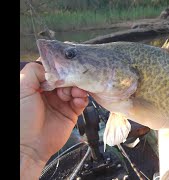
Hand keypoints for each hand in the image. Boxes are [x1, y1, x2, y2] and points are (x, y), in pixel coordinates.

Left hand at [20, 62, 87, 176]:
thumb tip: (52, 67)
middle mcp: (50, 92)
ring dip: (78, 88)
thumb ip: (35, 70)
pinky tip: (79, 100)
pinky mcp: (71, 113)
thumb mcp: (21, 87)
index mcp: (37, 85)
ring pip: (76, 88)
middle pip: (67, 78)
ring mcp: (62, 102)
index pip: (53, 70)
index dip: (60, 68)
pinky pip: (82, 102)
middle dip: (71, 78)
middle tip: (69, 83)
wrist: (29, 145)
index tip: (65, 68)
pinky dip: (83, 99)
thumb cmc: (21, 117)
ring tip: (75, 93)